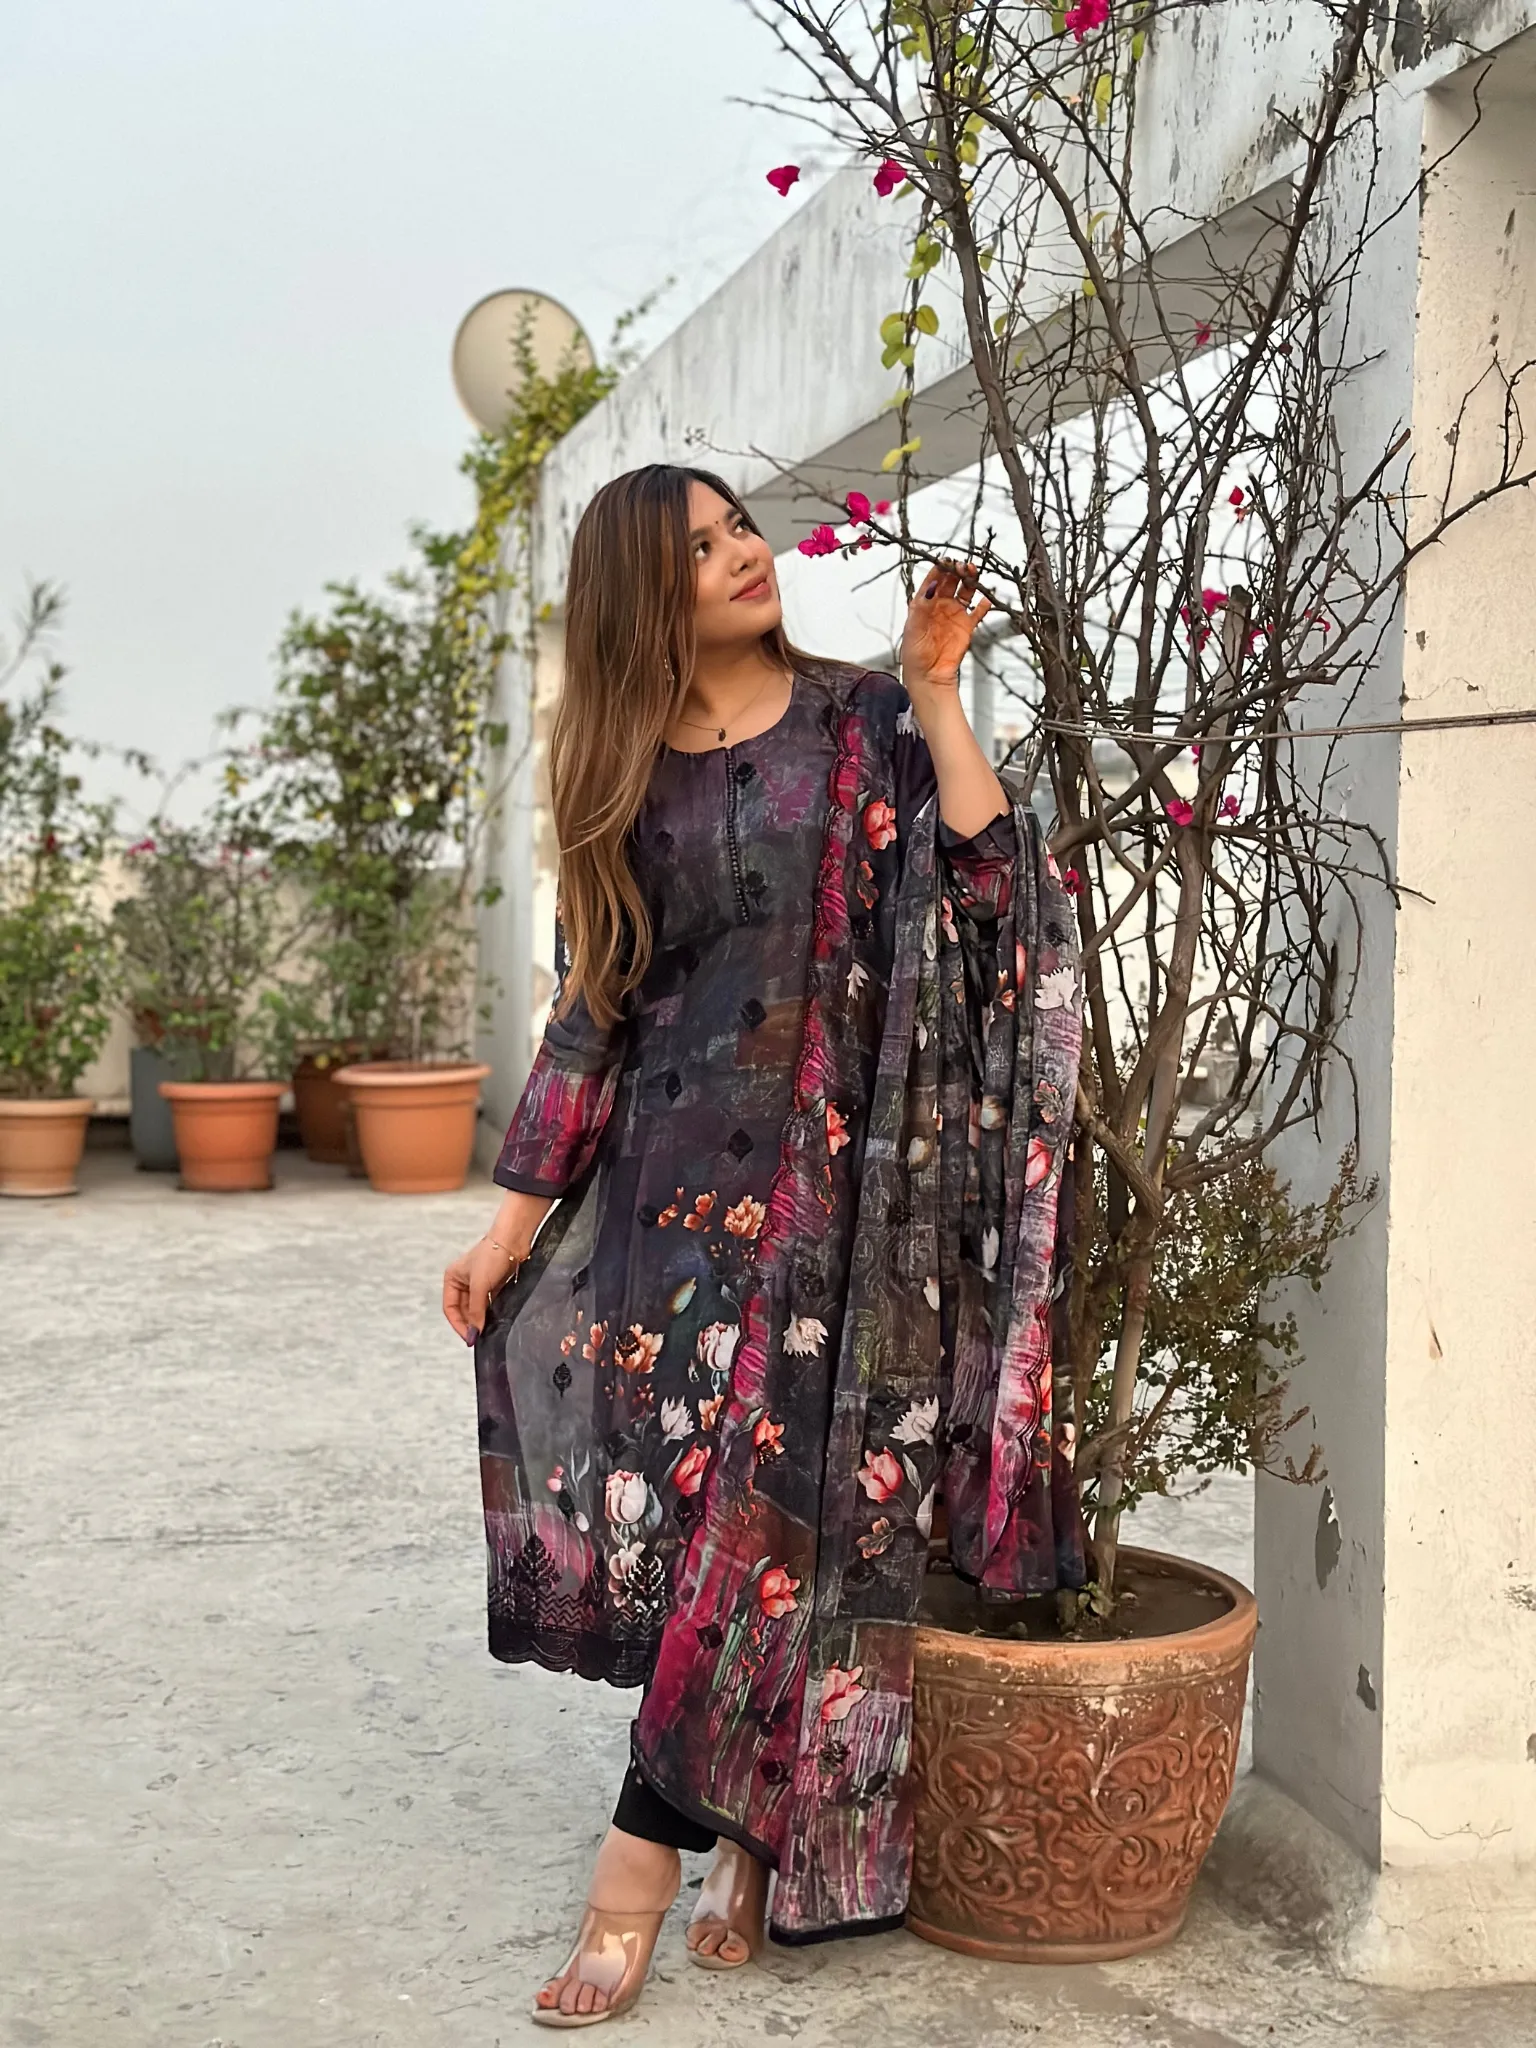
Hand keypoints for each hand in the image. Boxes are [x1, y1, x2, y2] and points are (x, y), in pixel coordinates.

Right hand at [442, 1234, 521, 1345]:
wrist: (514, 1239)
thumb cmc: (492, 1254)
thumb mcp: (479, 1285)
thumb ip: (476, 1310)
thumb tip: (475, 1332)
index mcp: (452, 1278)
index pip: (450, 1308)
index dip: (458, 1324)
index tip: (469, 1337)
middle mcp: (463, 1282)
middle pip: (463, 1311)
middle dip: (470, 1324)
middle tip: (479, 1337)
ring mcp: (478, 1284)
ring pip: (476, 1309)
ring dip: (480, 1320)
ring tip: (486, 1331)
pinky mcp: (493, 1285)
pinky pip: (488, 1305)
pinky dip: (489, 1314)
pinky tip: (494, 1321)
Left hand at [901, 559, 992, 694]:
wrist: (928, 676)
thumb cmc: (915, 654)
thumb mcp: (914, 628)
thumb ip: (922, 606)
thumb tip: (931, 586)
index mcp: (924, 603)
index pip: (933, 580)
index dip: (940, 569)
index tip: (946, 561)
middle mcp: (940, 605)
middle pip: (951, 581)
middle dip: (957, 571)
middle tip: (963, 566)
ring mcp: (954, 614)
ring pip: (965, 591)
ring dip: (970, 581)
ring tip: (973, 573)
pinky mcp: (967, 626)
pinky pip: (978, 611)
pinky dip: (983, 604)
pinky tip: (986, 599)